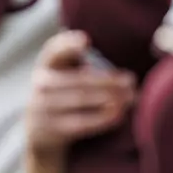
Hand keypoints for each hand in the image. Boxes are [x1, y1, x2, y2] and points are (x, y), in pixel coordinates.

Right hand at [24, 30, 136, 157]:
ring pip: (80, 99)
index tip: (86, 40)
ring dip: (109, 97)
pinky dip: (102, 118)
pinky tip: (119, 114)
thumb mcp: (65, 73)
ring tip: (132, 97)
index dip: (68, 44)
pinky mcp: (51, 129)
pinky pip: (80, 123)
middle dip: (107, 79)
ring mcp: (43, 107)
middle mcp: (41, 83)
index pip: (55, 50)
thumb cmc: (65, 93)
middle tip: (131, 80)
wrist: (41, 132)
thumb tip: (118, 61)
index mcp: (47, 64)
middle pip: (77, 79)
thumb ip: (82, 60)